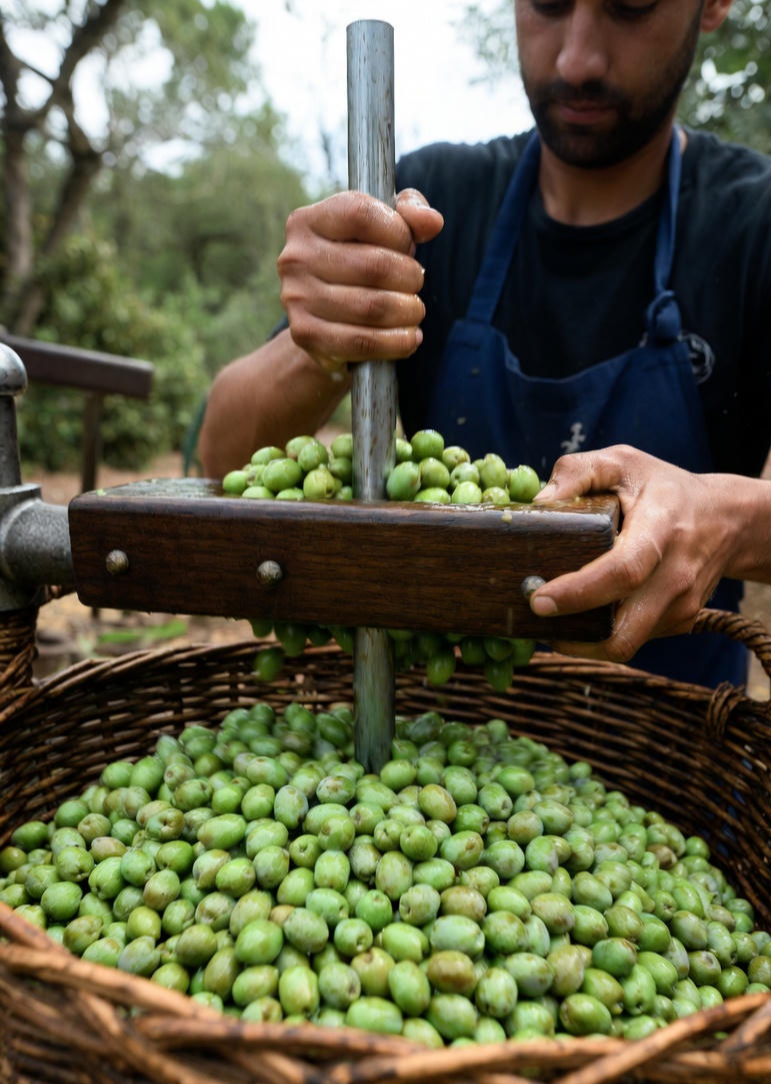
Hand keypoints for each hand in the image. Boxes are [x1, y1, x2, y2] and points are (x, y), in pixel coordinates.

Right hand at [277, 189, 442, 373]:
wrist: (323, 318)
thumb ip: (409, 213)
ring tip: (415, 310)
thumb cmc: (357, 263)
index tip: (407, 246)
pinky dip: (396, 342)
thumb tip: (432, 222)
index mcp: (308, 221)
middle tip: (416, 283)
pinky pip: (363, 342)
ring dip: (408, 311)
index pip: (361, 215)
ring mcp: (297, 298)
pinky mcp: (306, 335)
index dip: (398, 232)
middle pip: (374, 265)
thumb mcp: (381, 228)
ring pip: (372, 307)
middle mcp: (295, 258)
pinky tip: (410, 337)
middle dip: (410, 277)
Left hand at [528, 445, 737, 662]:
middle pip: (626, 628)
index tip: (539, 601)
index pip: (623, 571)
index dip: (579, 592)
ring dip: (584, 640)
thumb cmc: (664, 488)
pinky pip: (635, 639)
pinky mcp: (681, 621)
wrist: (726, 519)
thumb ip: (577, 472)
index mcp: (661, 528)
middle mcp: (676, 574)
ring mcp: (682, 604)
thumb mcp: (623, 462)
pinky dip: (603, 635)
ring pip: (626, 642)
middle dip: (575, 635)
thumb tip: (538, 504)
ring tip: (553, 620)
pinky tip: (583, 614)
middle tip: (536, 616)